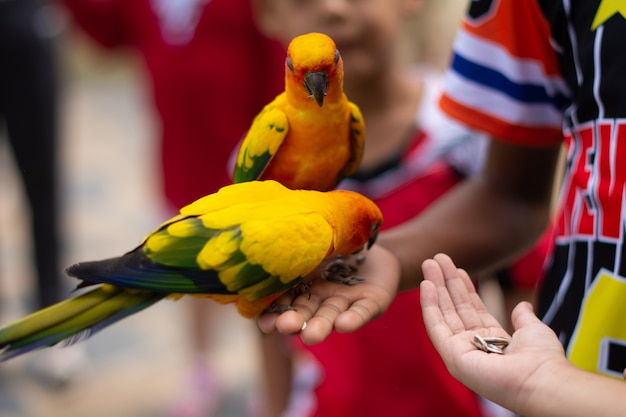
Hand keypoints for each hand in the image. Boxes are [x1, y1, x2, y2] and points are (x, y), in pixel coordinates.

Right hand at [257, 244, 399, 343]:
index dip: (275, 313)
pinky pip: (362, 311)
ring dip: (322, 326)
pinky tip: (344, 324)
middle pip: (307, 313)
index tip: (265, 323)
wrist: (378, 250)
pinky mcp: (372, 302)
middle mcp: (323, 300)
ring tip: (311, 336)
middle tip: (285, 326)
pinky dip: (354, 318)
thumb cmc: (339, 248)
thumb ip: (297, 254)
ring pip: (331, 315)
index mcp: (304, 287)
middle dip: (296, 321)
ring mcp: (347, 302)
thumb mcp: (315, 247)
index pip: (285, 302)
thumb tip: (267, 250)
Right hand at [420, 254, 567, 412]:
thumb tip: (522, 305)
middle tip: (436, 259)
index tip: (457, 268)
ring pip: (443, 312)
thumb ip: (522, 317)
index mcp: (491, 341)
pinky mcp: (451, 354)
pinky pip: (436, 325)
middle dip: (445, 282)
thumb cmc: (542, 359)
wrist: (541, 379)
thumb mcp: (532, 330)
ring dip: (434, 287)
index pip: (471, 309)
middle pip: (454, 307)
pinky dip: (429, 303)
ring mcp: (459, 351)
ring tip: (428, 263)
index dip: (463, 287)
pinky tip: (427, 284)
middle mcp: (472, 346)